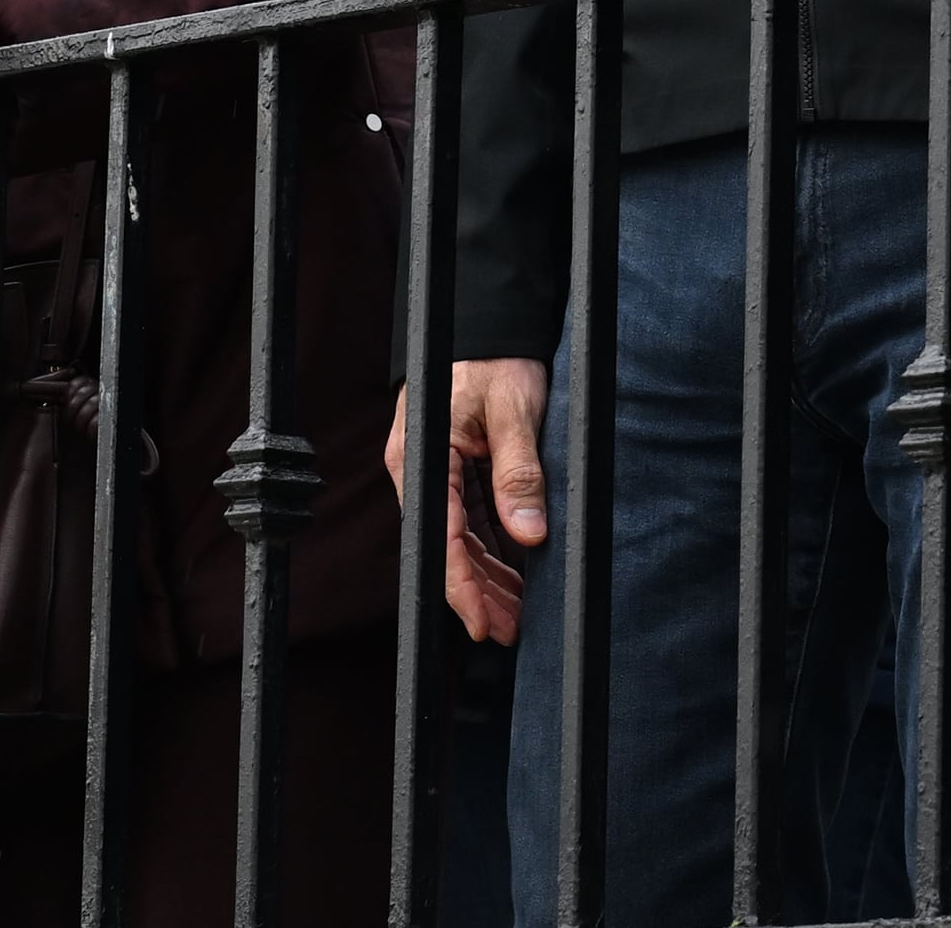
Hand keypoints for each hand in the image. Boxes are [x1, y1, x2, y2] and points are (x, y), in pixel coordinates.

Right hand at [387, 357, 548, 644]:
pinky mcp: (454, 468)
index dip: (463, 588)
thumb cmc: (497, 356)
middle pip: (448, 547)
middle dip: (480, 594)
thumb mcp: (513, 409)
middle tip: (513, 631)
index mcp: (423, 457)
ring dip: (488, 577)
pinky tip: (517, 573)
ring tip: (520, 612)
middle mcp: (421, 469)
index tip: (485, 626)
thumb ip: (519, 472)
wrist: (485, 318)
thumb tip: (529, 535)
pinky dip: (492, 549)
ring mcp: (435, 470)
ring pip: (460, 539)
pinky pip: (470, 520)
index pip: (443, 538)